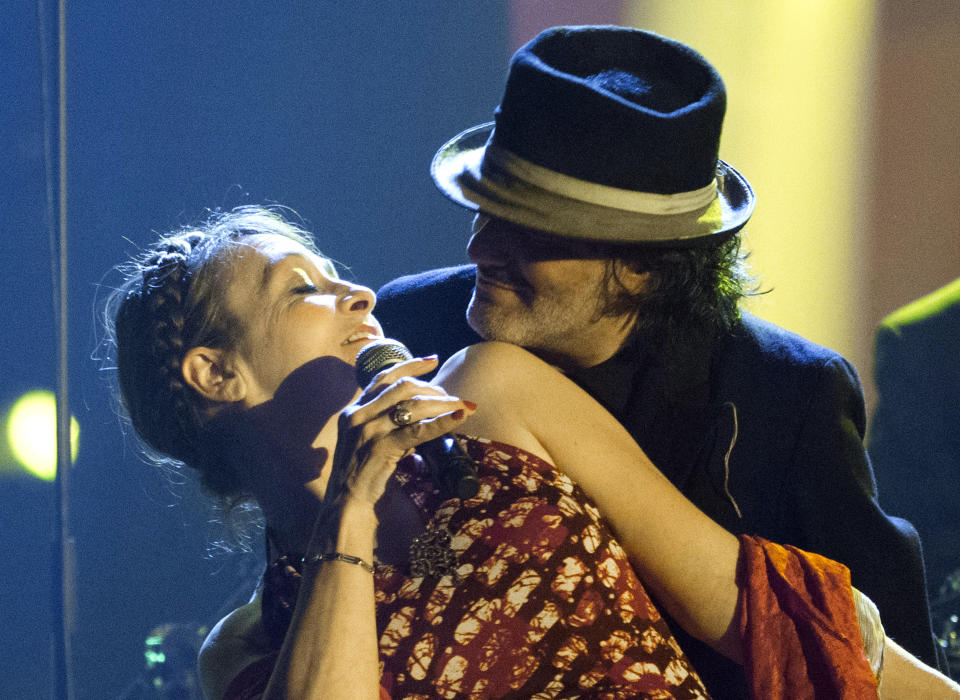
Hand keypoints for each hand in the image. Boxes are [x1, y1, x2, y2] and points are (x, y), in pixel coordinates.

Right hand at [333, 355, 475, 507]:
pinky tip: (459, 418)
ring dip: (443, 403)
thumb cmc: (362, 481)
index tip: (433, 360)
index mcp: (353, 412)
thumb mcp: (368, 445)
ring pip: (412, 405)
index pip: (383, 378)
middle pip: (403, 388)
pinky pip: (417, 431)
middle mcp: (358, 416)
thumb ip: (386, 427)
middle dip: (434, 389)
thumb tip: (419, 418)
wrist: (346, 509)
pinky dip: (441, 422)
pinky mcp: (381, 448)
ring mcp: (368, 431)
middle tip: (456, 397)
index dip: (410, 366)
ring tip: (465, 407)